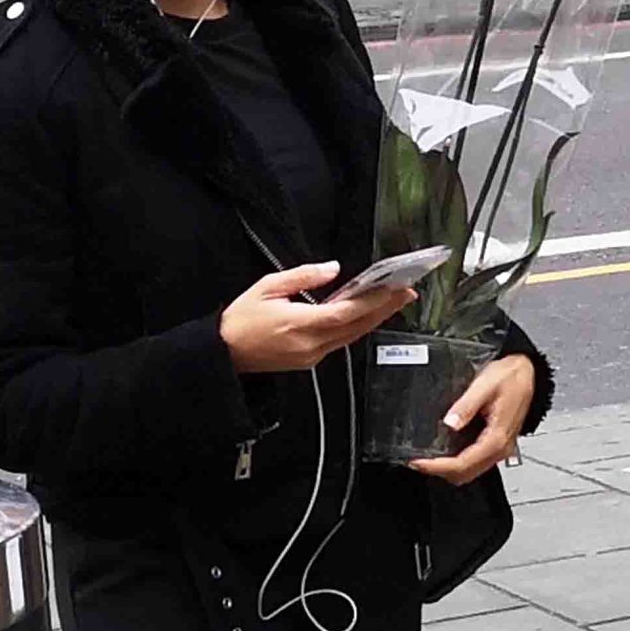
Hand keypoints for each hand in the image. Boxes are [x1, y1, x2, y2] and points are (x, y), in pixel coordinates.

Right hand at [220, 262, 413, 373]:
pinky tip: (366, 316)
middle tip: (407, 292)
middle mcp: (310, 344)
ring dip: (374, 319)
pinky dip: (356, 328)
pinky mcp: (309, 361)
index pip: (346, 313)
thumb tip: (333, 269)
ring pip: (351, 336)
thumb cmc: (241, 319)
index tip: (395, 289)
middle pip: (357, 327)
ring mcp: (311, 356)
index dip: (374, 302)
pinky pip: (339, 343)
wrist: (223, 353)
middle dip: (385, 309)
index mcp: (299, 324)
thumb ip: (303, 277)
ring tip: (394, 301)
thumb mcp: (267, 287)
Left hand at [410, 353, 537, 482]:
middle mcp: (501, 447)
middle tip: (419, 462)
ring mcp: (500, 448)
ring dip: (448, 470)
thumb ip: (466, 406)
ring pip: (471, 472)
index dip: (438, 467)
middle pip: (466, 474)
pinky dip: (458, 464)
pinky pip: (476, 463)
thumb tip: (450, 423)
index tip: (419, 462)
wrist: (528, 372)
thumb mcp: (484, 385)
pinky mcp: (498, 444)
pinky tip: (446, 454)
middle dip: (440, 472)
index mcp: (497, 436)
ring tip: (429, 459)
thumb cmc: (511, 376)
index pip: (463, 463)